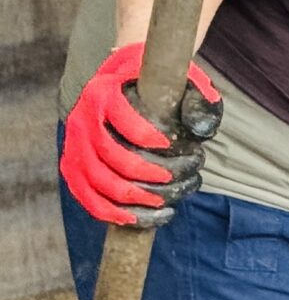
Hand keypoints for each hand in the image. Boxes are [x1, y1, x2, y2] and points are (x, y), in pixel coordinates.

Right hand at [61, 42, 223, 226]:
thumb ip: (198, 100)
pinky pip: (90, 200)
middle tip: (184, 172)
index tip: (178, 146)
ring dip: (142, 198)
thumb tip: (201, 131)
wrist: (122, 87)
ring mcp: (75, 147)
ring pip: (103, 184)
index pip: (123, 117)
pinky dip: (117, 214)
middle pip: (117, 158)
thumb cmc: (159, 88)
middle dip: (158, 173)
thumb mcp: (182, 83)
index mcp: (104, 93)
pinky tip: (147, 216)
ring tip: (169, 200)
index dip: (151, 137)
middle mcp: (83, 120)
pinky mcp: (75, 170)